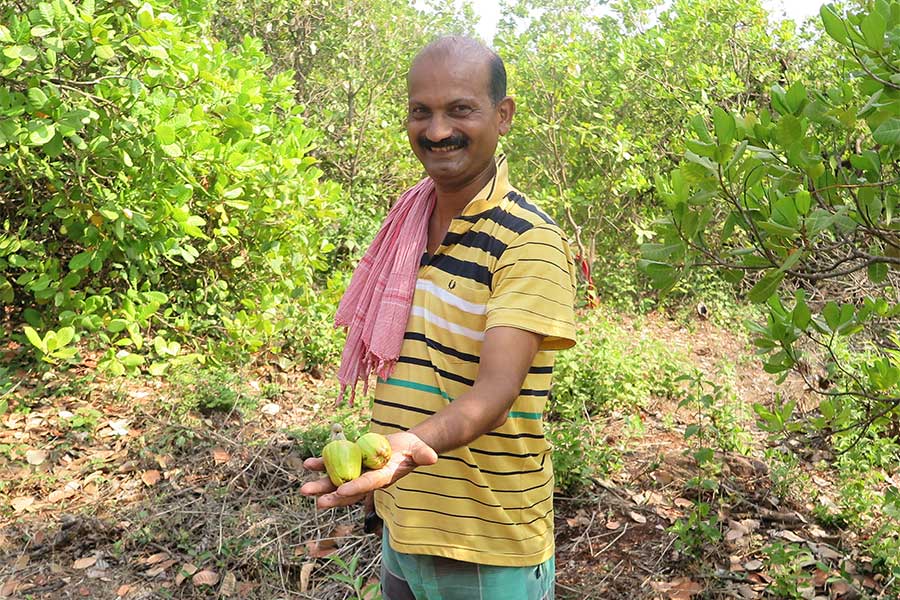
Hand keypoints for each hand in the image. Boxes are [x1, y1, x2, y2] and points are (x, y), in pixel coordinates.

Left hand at [299, 431, 436, 508]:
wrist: (404, 447)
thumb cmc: (413, 450)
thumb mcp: (420, 450)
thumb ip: (424, 455)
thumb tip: (433, 458)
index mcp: (383, 478)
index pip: (368, 484)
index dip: (356, 488)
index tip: (342, 491)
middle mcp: (367, 479)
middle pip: (347, 490)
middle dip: (332, 496)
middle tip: (316, 501)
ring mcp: (357, 471)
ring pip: (336, 480)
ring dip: (320, 484)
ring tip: (304, 488)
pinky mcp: (351, 461)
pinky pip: (334, 464)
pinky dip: (322, 464)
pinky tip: (309, 464)